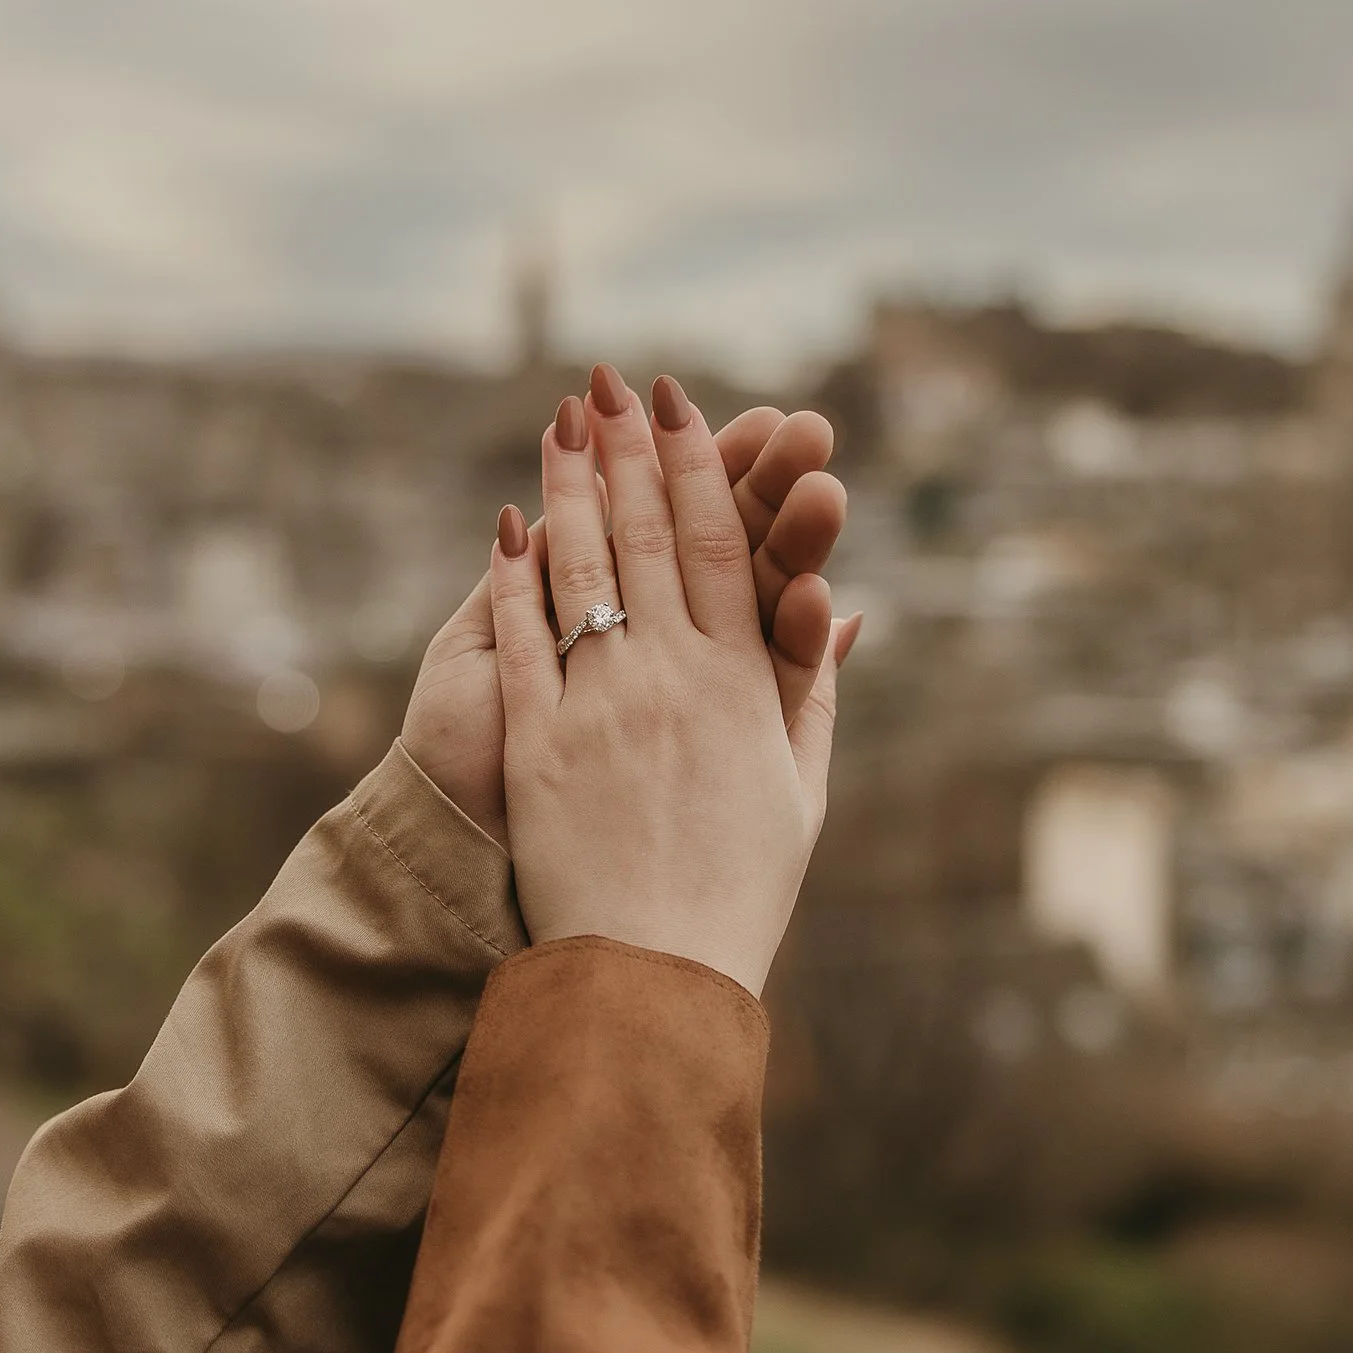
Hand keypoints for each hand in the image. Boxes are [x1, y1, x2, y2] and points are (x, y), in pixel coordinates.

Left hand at [485, 363, 855, 995]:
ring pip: (582, 571)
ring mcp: (599, 707)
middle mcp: (671, 680)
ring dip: (571, 488)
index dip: (696, 467)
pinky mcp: (537, 744)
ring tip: (561, 422)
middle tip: (612, 381)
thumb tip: (843, 608)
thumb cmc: (739, 886)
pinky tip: (509, 521)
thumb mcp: (798, 786)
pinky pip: (526, 640)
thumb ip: (810, 689)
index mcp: (740, 685)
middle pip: (647, 537)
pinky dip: (516, 577)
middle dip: (630, 451)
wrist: (657, 971)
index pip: (717, 546)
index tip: (680, 406)